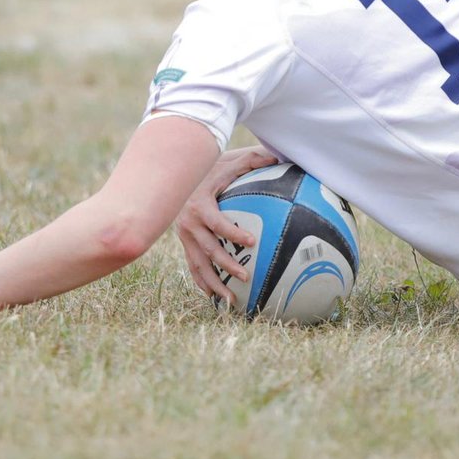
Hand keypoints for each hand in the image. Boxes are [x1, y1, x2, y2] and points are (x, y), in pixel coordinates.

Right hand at [175, 146, 278, 306]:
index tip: (251, 242)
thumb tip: (278, 157)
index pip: (217, 223)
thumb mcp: (231, 160)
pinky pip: (192, 265)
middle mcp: (188, 222)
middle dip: (226, 265)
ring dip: (214, 284)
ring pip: (198, 265)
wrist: (180, 172)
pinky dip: (203, 282)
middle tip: (246, 277)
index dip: (232, 232)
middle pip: (208, 249)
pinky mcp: (184, 242)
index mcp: (200, 205)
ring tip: (232, 301)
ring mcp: (184, 235)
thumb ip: (253, 158)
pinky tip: (215, 297)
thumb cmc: (211, 166)